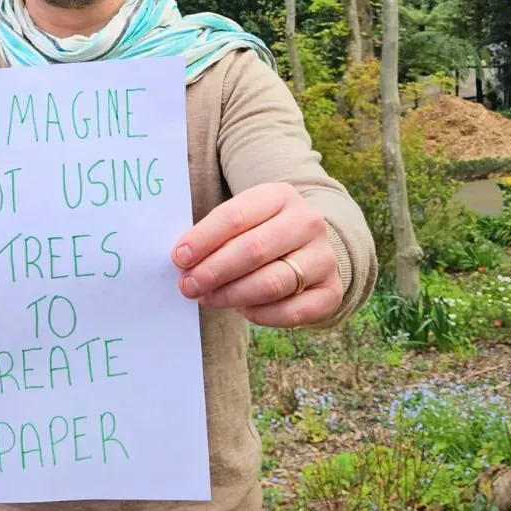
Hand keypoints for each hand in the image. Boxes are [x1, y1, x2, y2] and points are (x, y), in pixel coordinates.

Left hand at [172, 182, 342, 326]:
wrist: (310, 247)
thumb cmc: (262, 232)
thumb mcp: (244, 219)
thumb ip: (216, 234)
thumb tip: (182, 260)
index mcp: (280, 196)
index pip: (235, 217)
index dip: (203, 239)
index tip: (179, 258)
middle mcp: (307, 223)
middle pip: (253, 250)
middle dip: (213, 271)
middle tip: (188, 286)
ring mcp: (324, 257)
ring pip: (272, 283)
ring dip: (232, 295)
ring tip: (208, 298)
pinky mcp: (331, 291)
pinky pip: (291, 311)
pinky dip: (260, 314)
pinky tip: (242, 309)